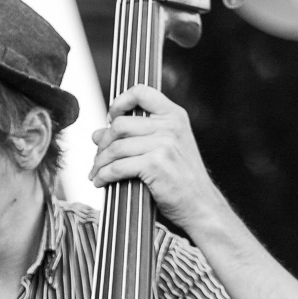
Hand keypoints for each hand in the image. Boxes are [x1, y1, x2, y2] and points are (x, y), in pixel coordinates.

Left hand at [89, 86, 219, 231]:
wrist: (201, 206)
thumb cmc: (182, 180)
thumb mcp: (166, 149)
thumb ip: (136, 136)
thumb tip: (97, 133)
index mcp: (174, 116)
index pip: (141, 92)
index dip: (119, 102)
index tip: (110, 118)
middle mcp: (170, 126)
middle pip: (120, 124)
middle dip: (103, 142)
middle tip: (98, 157)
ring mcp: (164, 144)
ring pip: (116, 147)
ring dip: (100, 162)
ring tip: (95, 173)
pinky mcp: (155, 164)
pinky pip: (118, 166)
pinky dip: (104, 175)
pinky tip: (100, 182)